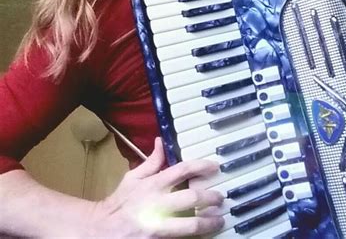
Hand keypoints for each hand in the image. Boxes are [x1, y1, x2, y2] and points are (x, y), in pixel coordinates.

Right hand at [92, 138, 224, 237]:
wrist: (99, 231)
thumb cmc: (119, 203)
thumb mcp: (133, 178)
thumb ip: (151, 162)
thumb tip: (161, 142)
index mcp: (152, 185)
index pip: (182, 170)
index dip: (201, 166)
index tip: (214, 167)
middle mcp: (157, 204)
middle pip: (191, 197)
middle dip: (210, 197)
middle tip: (220, 197)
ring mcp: (157, 226)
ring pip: (190, 225)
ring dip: (208, 222)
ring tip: (219, 220)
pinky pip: (180, 238)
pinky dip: (193, 236)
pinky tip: (202, 234)